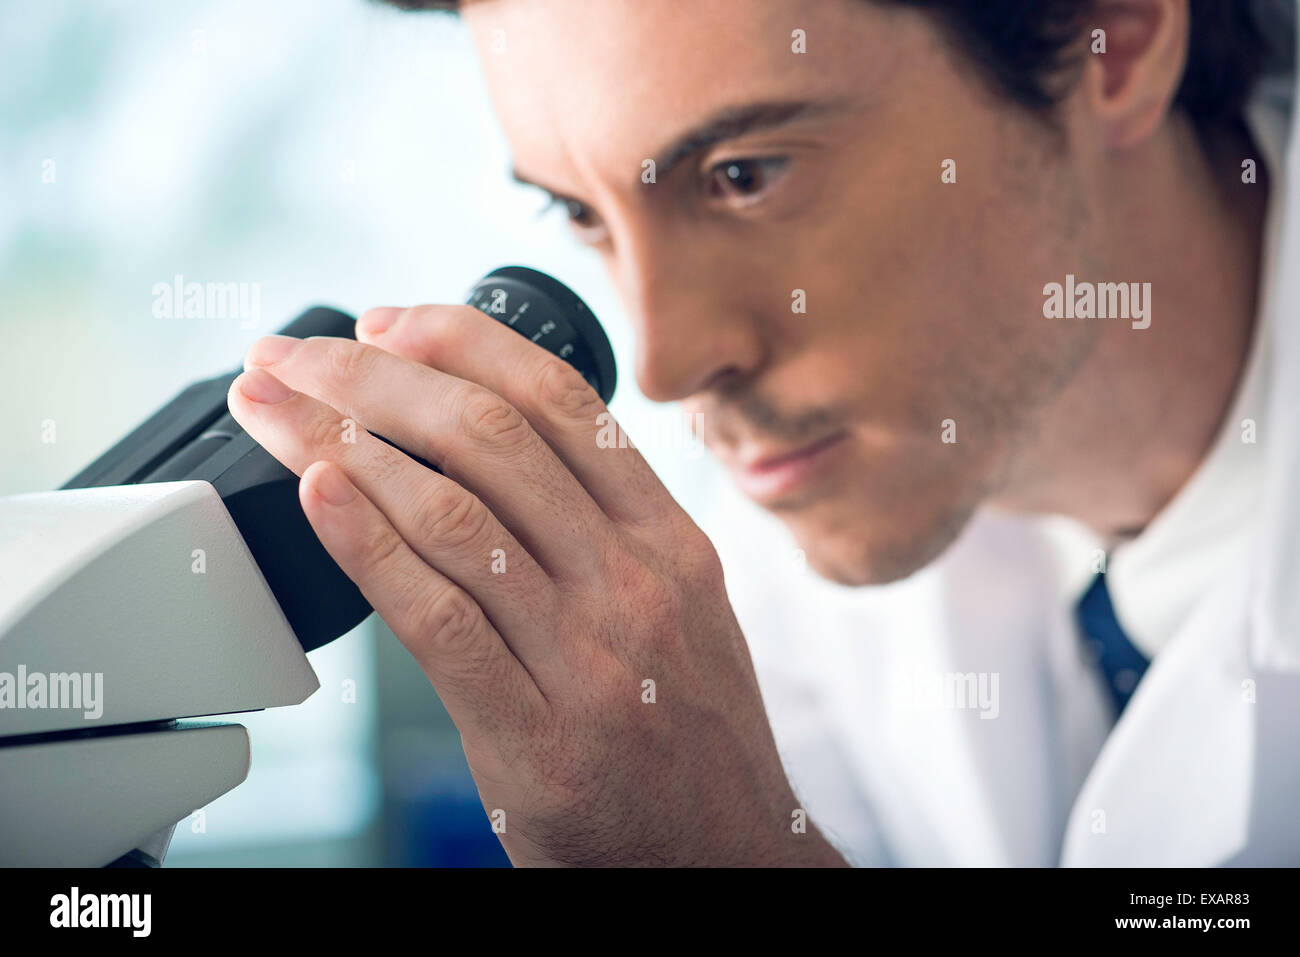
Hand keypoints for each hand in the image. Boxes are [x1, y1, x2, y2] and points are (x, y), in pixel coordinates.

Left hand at [226, 304, 844, 865]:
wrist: (724, 855)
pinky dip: (367, 546)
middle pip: (490, 435)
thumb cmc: (688, 726)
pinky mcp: (535, 732)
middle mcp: (634, 580)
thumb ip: (606, 522)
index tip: (383, 321)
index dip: (459, 342)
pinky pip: (437, 618)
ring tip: (274, 411)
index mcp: (670, 536)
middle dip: (373, 377)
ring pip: (453, 511)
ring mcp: (589, 656)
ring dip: (342, 444)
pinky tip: (317, 494)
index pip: (560, 399)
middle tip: (295, 355)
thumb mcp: (681, 602)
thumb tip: (495, 437)